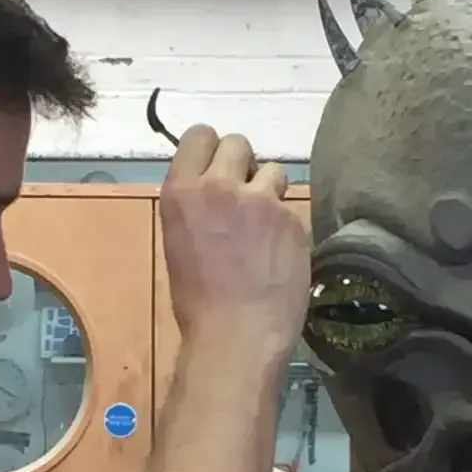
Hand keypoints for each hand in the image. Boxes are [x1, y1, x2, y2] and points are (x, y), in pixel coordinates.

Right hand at [158, 125, 309, 352]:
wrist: (236, 336)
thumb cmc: (197, 302)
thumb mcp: (179, 243)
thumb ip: (197, 207)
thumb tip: (216, 193)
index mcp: (181, 192)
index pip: (200, 135)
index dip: (210, 151)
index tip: (216, 171)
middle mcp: (219, 187)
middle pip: (238, 143)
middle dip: (242, 166)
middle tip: (243, 199)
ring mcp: (261, 202)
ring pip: (273, 171)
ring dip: (269, 191)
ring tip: (264, 228)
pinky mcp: (292, 221)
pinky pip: (292, 208)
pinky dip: (287, 226)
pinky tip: (279, 255)